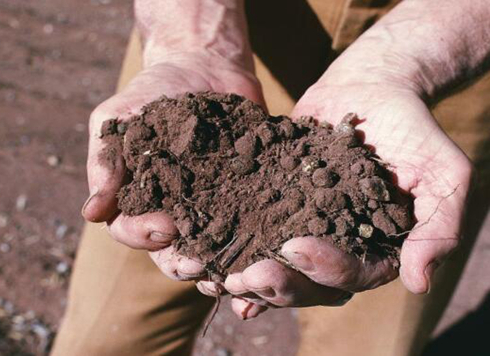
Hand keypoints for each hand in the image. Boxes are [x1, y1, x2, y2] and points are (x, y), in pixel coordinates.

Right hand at [81, 51, 264, 280]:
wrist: (203, 67)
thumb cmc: (151, 93)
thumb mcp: (118, 118)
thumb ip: (106, 161)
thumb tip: (90, 214)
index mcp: (136, 199)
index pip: (130, 229)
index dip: (143, 234)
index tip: (163, 225)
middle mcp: (172, 211)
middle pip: (170, 252)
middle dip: (181, 262)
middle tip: (197, 264)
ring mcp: (210, 207)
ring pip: (209, 248)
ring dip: (216, 263)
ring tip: (231, 271)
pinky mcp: (245, 196)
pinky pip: (249, 224)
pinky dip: (254, 241)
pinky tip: (264, 248)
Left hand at [225, 74, 472, 318]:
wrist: (370, 87)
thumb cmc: (411, 125)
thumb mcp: (442, 170)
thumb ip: (437, 225)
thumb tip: (418, 283)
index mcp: (376, 249)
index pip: (352, 276)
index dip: (324, 269)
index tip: (296, 246)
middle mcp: (338, 247)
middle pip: (307, 284)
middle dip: (277, 283)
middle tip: (247, 275)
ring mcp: (304, 228)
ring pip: (276, 266)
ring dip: (248, 278)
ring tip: (220, 279)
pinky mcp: (276, 205)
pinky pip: (253, 232)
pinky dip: (232, 247)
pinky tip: (206, 256)